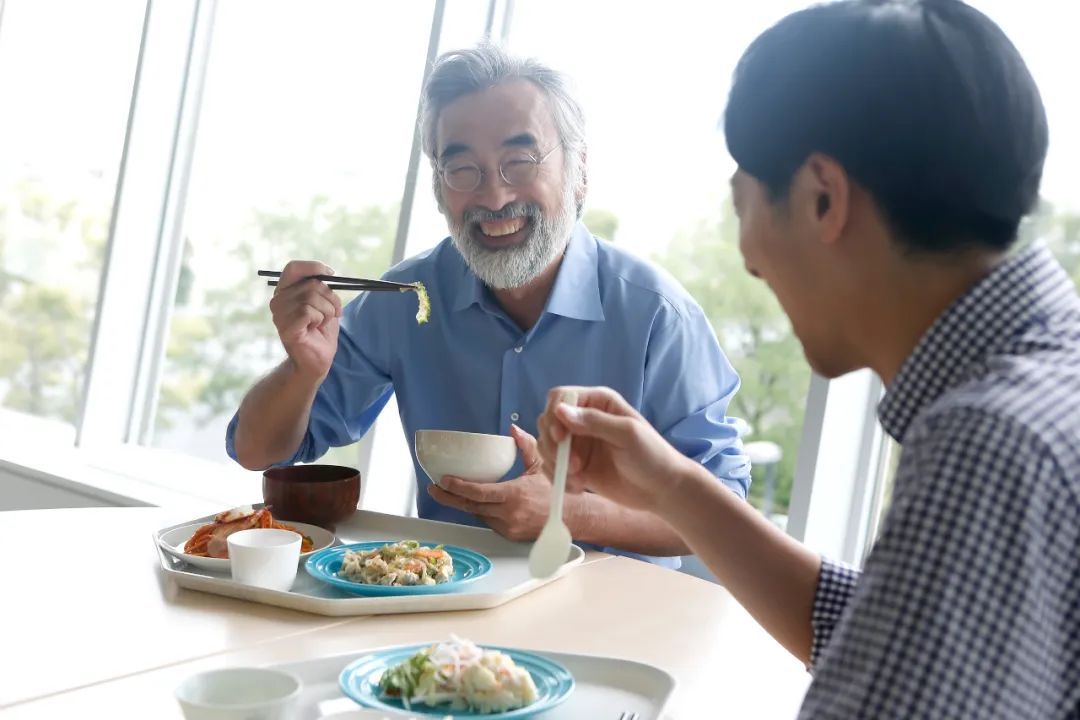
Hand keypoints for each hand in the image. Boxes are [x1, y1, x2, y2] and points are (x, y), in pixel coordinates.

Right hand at [268, 260, 342, 381]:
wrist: (317, 360)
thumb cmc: (320, 331)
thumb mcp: (324, 303)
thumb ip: (321, 287)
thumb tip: (328, 272)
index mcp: (285, 291)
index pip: (294, 267)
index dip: (314, 267)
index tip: (331, 274)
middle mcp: (278, 300)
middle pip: (311, 284)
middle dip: (331, 298)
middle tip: (333, 313)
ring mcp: (279, 315)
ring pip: (312, 298)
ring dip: (327, 311)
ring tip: (322, 323)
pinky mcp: (286, 327)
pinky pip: (308, 312)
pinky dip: (320, 319)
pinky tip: (315, 328)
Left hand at [427, 425, 553, 541]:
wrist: (571, 517)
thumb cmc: (555, 491)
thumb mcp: (539, 465)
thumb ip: (525, 445)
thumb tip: (513, 429)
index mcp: (514, 494)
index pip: (478, 493)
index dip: (458, 487)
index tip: (444, 480)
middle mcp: (509, 513)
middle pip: (471, 507)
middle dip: (449, 497)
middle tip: (434, 488)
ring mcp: (508, 527)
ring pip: (478, 515)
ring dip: (466, 504)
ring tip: (451, 493)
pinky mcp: (509, 535)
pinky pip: (489, 522)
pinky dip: (482, 512)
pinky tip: (476, 503)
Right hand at [536, 386, 692, 510]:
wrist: (662, 490)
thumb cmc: (652, 455)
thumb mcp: (627, 434)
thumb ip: (594, 422)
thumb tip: (560, 411)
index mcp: (598, 402)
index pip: (560, 398)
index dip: (554, 415)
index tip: (560, 438)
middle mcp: (584, 419)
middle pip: (547, 422)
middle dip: (553, 446)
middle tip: (574, 467)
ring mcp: (579, 444)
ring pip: (547, 447)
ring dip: (555, 465)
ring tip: (578, 480)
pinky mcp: (576, 467)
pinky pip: (553, 469)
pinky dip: (559, 479)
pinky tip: (578, 488)